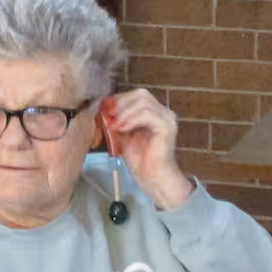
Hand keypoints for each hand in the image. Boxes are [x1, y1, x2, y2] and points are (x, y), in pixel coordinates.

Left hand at [100, 89, 195, 210]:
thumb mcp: (124, 134)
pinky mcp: (166, 127)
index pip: (137, 95)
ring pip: (143, 102)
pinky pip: (147, 114)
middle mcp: (164, 112)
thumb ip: (118, 121)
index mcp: (155, 113)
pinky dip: (131, 119)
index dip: (120, 99)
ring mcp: (167, 118)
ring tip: (115, 125)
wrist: (152, 177)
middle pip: (141, 94)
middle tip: (109, 115)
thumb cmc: (140, 159)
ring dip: (124, 113)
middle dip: (121, 103)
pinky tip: (123, 129)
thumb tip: (104, 109)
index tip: (105, 109)